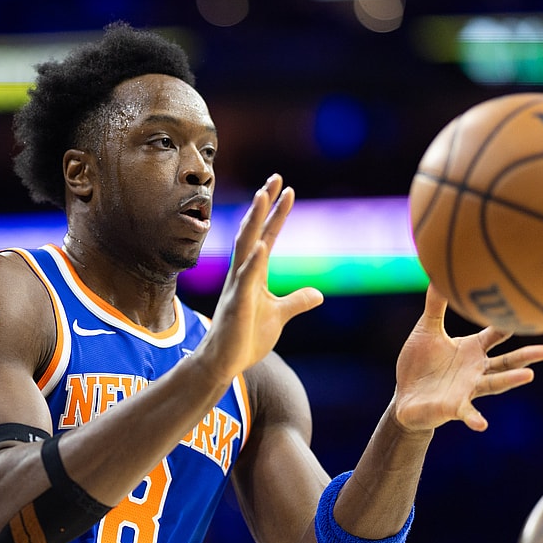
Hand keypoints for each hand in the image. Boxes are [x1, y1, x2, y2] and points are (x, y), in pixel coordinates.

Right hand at [194, 174, 322, 381]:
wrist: (224, 363)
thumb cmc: (246, 338)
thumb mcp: (280, 316)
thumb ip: (297, 301)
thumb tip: (318, 294)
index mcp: (254, 274)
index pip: (268, 236)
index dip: (277, 214)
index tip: (288, 190)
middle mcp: (243, 273)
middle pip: (254, 231)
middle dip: (264, 205)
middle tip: (275, 178)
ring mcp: (237, 286)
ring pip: (245, 246)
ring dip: (255, 221)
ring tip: (262, 197)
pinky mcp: (236, 304)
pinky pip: (245, 279)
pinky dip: (253, 261)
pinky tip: (261, 245)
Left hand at [392, 285, 542, 431]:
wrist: (405, 396)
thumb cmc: (418, 364)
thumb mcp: (425, 330)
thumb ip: (435, 305)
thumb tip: (438, 275)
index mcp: (472, 349)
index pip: (496, 334)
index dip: (507, 324)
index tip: (524, 312)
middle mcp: (476, 370)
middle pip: (505, 361)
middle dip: (525, 356)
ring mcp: (468, 390)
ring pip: (494, 384)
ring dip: (510, 380)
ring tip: (528, 376)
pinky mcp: (453, 408)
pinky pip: (467, 413)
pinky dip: (475, 419)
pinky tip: (482, 425)